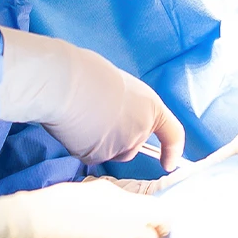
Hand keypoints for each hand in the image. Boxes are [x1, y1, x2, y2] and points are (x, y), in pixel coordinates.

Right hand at [0, 28, 185, 170]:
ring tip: (84, 117)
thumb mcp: (119, 87)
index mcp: (150, 106)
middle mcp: (140, 129)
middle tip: (98, 117)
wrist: (65, 82)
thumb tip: (115, 119)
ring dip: (99, 142)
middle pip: (133, 147)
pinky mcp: (98, 156)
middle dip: (119, 140)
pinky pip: (90, 155)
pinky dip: (82, 145)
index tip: (169, 162)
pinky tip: (75, 127)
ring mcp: (120, 145)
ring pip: (110, 152)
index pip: (173, 134)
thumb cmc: (87, 74)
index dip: (172, 150)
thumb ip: (127, 107)